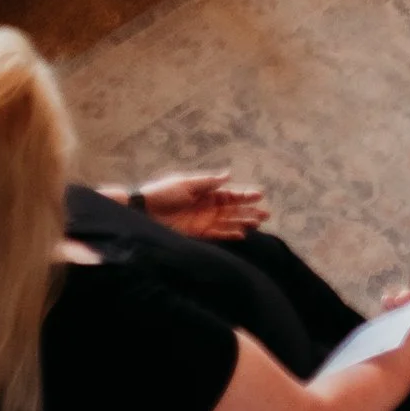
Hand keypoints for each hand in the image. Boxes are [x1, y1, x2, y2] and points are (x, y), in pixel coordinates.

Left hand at [136, 171, 268, 238]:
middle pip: (233, 210)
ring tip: (258, 224)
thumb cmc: (163, 193)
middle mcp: (208, 207)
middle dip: (249, 211)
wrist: (143, 212)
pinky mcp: (196, 234)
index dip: (245, 195)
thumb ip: (208, 182)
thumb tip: (229, 175)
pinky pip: (217, 234)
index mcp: (206, 192)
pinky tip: (241, 235)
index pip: (230, 194)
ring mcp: (203, 221)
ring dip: (242, 223)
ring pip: (228, 222)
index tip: (260, 195)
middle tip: (266, 214)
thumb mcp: (186, 183)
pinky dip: (229, 234)